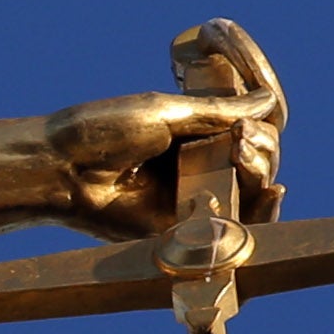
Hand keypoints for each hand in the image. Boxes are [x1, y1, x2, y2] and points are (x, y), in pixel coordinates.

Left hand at [44, 22, 285, 236]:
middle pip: (257, 164)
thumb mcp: (166, 113)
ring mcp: (188, 200)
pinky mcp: (180, 232)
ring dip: (261, 172)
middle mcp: (195, 168)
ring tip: (243, 156)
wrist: (59, 167)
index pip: (250, 134)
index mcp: (192, 136)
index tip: (253, 119)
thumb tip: (267, 101)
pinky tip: (274, 193)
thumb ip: (218, 113)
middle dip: (263, 150)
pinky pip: (231, 230)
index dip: (262, 129)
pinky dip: (260, 215)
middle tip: (241, 143)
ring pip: (250, 193)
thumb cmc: (102, 131)